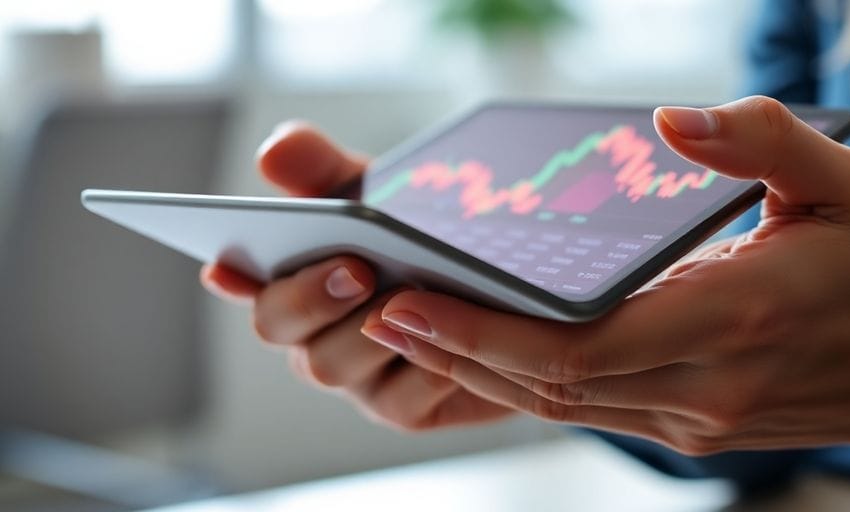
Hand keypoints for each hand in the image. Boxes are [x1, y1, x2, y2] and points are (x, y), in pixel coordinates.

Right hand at [200, 122, 513, 430]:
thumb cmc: (420, 239)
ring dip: (368, 329)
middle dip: (310, 296)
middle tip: (354, 268)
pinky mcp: (403, 408)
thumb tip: (274, 151)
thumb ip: (325, 169)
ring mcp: (354, 376)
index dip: (234, 276)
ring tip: (410, 294)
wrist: (498, 294)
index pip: (247, 279)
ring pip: (333, 364)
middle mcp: (312, 333)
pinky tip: (451, 334)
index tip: (226, 264)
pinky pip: (400, 398)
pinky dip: (423, 364)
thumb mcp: (377, 193)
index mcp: (295, 280)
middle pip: (279, 326)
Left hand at [363, 97, 849, 463]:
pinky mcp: (681, 428)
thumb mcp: (839, 180)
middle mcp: (700, 388)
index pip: (581, 346)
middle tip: (383, 308)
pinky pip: (583, 409)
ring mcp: (687, 420)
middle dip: (456, 350)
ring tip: (412, 326)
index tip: (415, 298)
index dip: (487, 332)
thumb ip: (759, 138)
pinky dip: (524, 381)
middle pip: (548, 384)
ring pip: (557, 406)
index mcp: (732, 322)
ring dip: (478, 369)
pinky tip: (483, 348)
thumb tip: (669, 120)